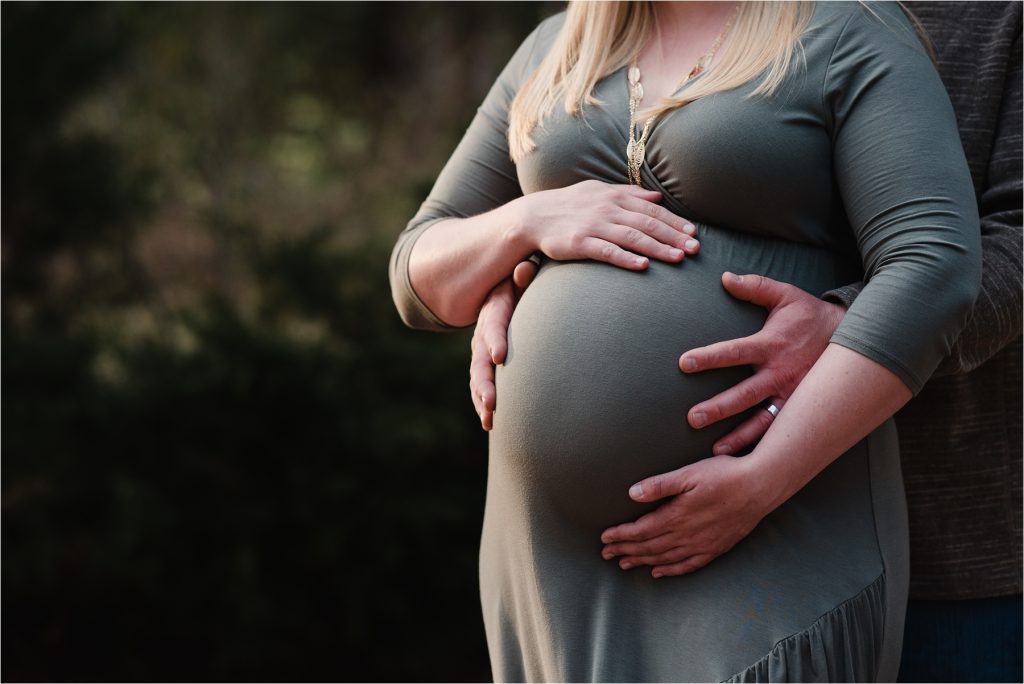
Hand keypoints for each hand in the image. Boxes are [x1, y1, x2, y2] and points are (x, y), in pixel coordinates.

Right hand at [469, 259, 538, 429]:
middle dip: (485, 383)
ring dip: (481, 399)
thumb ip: (524, 275)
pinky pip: (480, 385)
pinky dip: (482, 403)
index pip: (493, 325)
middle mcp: (483, 332)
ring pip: (476, 377)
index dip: (494, 339)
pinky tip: (489, 423)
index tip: (499, 357)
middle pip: (479, 359)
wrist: (510, 289)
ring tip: (489, 421)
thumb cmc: (524, 282)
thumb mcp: (522, 276)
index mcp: (494, 310)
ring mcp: (482, 350)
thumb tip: (524, 268)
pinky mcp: (486, 363)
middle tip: (492, 403)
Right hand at [514, 180, 698, 269]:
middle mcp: (607, 209)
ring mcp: (594, 226)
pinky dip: (626, 258)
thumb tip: (657, 197)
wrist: (532, 216)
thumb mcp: (598, 191)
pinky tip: (643, 265)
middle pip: (647, 224)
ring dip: (658, 248)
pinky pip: (607, 251)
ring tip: (678, 258)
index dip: (674, 222)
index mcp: (614, 196)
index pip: (651, 210)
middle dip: (674, 237)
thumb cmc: (568, 205)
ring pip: (633, 237)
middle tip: (695, 249)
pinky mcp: (580, 243)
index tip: (693, 233)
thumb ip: (628, 194)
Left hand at [600, 456, 769, 576]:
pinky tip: (658, 572)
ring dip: (642, 561)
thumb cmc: (724, 475)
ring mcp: (701, 544)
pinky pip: (687, 565)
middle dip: (625, 550)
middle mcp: (687, 535)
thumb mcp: (689, 474)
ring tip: (625, 564)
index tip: (604, 539)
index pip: (641, 530)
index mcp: (677, 516)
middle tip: (606, 555)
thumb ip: (660, 485)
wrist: (760, 488)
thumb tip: (632, 493)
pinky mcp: (715, 548)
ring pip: (665, 558)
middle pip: (649, 547)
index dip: (621, 536)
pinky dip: (670, 570)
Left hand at [680, 272, 845, 454]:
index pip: (734, 352)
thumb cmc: (811, 315)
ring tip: (715, 450)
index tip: (684, 363)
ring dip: (739, 436)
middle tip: (692, 418)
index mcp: (771, 345)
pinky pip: (779, 429)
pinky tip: (745, 460)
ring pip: (762, 420)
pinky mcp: (800, 408)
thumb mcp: (785, 295)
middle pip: (744, 394)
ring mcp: (791, 395)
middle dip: (719, 407)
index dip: (709, 357)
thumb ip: (755, 286)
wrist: (855, 338)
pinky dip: (763, 444)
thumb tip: (725, 277)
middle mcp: (780, 374)